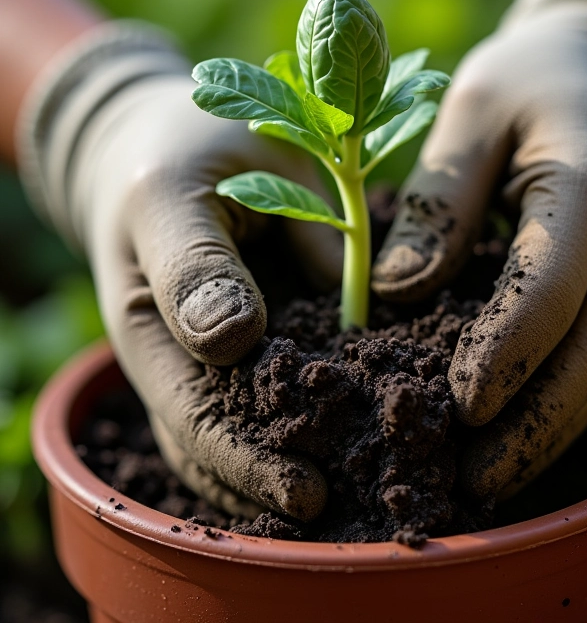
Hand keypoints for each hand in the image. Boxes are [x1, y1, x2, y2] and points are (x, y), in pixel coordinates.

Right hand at [20, 26, 340, 519]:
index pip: (195, 418)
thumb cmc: (167, 154)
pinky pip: (300, 377)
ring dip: (310, 458)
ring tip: (370, 486)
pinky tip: (373, 430)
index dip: (246, 463)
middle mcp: (190, 355)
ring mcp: (231, 346)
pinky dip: (332, 407)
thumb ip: (196, 261)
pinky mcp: (272, 327)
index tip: (305, 491)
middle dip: (284, 481)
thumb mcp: (171, 193)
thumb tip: (233, 339)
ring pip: (264, 423)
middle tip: (354, 509)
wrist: (174, 139)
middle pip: (232, 441)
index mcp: (151, 332)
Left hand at [372, 0, 586, 499]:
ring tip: (488, 481)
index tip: (457, 409)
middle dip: (528, 430)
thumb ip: (438, 202)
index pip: (546, 297)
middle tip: (469, 486)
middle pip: (586, 361)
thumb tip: (393, 292)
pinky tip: (517, 430)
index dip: (501, 358)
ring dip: (546, 432)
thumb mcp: (472, 112)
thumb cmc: (532, 81)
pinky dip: (561, 400)